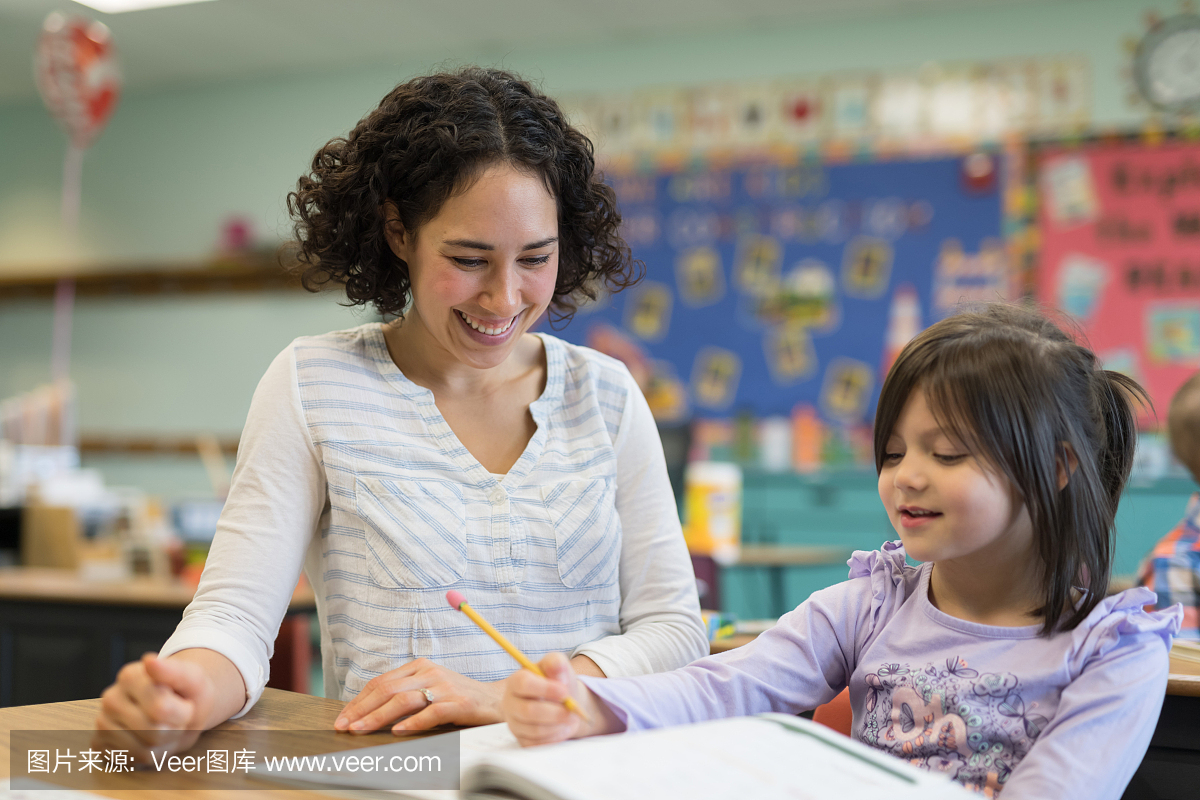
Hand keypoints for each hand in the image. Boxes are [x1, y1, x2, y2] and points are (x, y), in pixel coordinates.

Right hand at [93, 653, 215, 761]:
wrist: (181, 705)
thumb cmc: (187, 692)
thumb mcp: (193, 679)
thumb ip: (174, 671)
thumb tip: (149, 661)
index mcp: (130, 676)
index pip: (161, 710)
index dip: (183, 713)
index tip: (184, 702)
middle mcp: (110, 698)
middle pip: (153, 734)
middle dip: (174, 730)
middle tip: (176, 718)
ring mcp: (102, 722)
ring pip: (143, 751)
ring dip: (164, 745)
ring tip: (166, 727)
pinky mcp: (100, 744)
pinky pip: (132, 761)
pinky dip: (150, 756)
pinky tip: (152, 739)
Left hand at [335, 658, 502, 733]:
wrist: (496, 700)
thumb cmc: (459, 698)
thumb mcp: (430, 689)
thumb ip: (406, 694)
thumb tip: (369, 712)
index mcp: (420, 666)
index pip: (381, 682)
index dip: (358, 700)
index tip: (343, 717)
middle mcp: (430, 672)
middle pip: (388, 689)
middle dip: (361, 709)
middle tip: (344, 726)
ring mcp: (444, 687)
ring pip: (404, 700)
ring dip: (378, 717)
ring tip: (361, 730)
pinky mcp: (458, 703)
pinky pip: (431, 712)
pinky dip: (412, 723)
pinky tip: (398, 732)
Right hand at [502, 652, 618, 745]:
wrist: (563, 703)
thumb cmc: (558, 682)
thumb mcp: (559, 667)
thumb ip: (556, 663)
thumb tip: (557, 667)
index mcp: (516, 681)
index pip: (523, 684)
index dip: (545, 689)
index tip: (564, 692)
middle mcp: (510, 703)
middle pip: (528, 711)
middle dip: (554, 712)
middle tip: (572, 712)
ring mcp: (514, 724)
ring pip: (535, 730)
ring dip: (558, 725)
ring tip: (570, 718)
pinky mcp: (522, 740)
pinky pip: (538, 744)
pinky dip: (555, 737)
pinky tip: (562, 728)